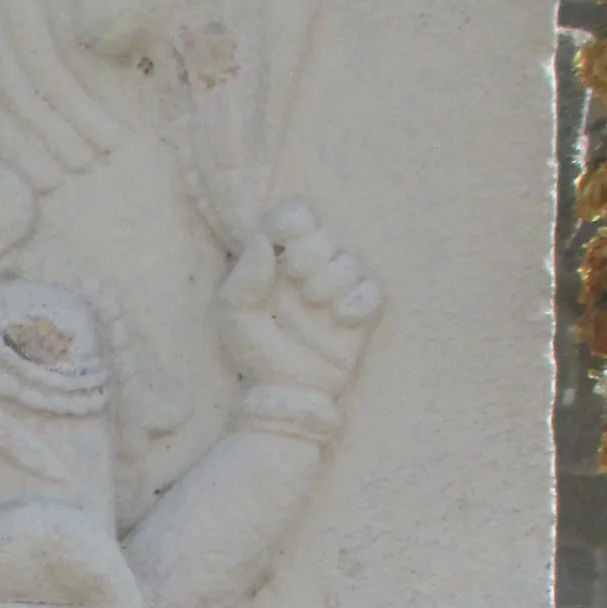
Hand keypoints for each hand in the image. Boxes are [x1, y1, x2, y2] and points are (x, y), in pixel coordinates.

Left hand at [218, 204, 378, 406]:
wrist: (285, 392)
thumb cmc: (255, 351)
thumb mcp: (234, 315)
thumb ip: (244, 277)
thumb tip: (265, 240)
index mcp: (278, 259)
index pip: (294, 214)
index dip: (292, 222)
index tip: (282, 245)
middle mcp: (310, 268)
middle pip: (325, 233)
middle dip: (312, 253)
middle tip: (298, 279)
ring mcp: (337, 288)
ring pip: (349, 260)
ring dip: (332, 279)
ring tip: (315, 303)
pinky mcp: (360, 311)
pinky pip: (372, 290)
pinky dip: (359, 301)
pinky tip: (341, 320)